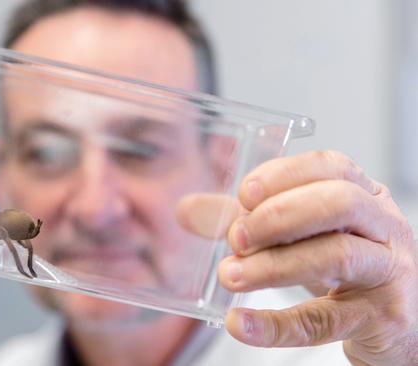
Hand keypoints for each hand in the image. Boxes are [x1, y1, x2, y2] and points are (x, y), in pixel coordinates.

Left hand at [188, 151, 416, 364]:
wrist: (394, 322)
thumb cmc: (345, 269)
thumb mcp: (298, 237)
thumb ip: (242, 222)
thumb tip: (186, 210)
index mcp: (362, 194)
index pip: (329, 167)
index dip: (284, 175)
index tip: (244, 193)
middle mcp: (383, 225)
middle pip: (338, 202)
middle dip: (280, 215)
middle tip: (236, 238)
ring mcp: (389, 270)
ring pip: (337, 255)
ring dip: (275, 264)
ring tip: (231, 275)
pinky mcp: (383, 317)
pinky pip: (326, 320)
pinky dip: (277, 324)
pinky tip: (241, 324)